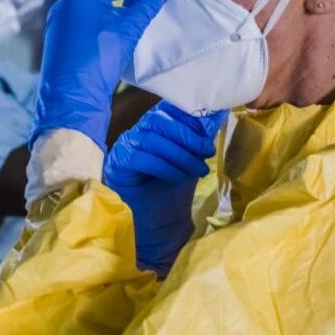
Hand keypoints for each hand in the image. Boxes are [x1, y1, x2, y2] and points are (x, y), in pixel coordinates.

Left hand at [31, 0, 171, 150]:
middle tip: (144, 0)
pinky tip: (113, 34)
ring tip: (131, 17)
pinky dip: (99, 19)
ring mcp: (58, 21)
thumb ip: (148, 0)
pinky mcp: (58, 38)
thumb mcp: (130, 27)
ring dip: (111, 5)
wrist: (72, 99)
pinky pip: (81, 19)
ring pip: (89, 3)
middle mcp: (65, 3)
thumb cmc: (100, 59)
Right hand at [104, 101, 226, 275]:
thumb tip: (216, 117)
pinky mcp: (117, 165)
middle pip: (158, 120)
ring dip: (180, 154)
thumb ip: (198, 140)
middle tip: (207, 152)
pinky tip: (179, 177)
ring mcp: (125, 147)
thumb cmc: (172, 191)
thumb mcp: (190, 160)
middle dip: (187, 135)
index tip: (208, 132)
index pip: (167, 109)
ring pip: (152, 140)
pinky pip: (141, 158)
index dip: (188, 116)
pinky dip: (164, 166)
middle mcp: (137, 132)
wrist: (157, 226)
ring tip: (198, 169)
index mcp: (154, 127)